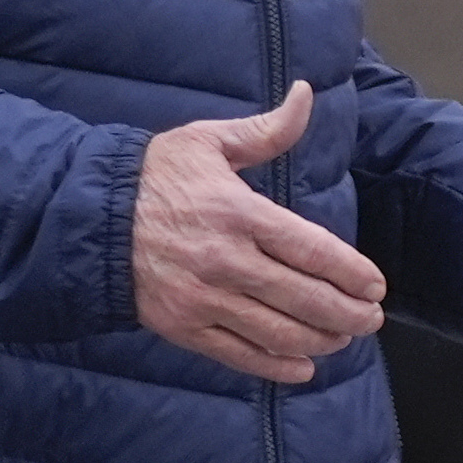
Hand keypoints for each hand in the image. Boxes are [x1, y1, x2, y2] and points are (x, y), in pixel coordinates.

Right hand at [136, 82, 388, 385]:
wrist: (87, 218)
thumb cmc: (154, 175)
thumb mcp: (209, 141)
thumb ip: (266, 130)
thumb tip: (306, 94)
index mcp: (238, 212)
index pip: (312, 249)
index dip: (351, 273)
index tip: (375, 287)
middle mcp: (225, 260)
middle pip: (304, 297)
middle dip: (347, 314)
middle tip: (370, 320)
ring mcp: (203, 298)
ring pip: (278, 331)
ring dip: (320, 341)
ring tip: (342, 339)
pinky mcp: (183, 326)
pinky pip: (238, 354)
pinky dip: (276, 366)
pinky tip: (302, 367)